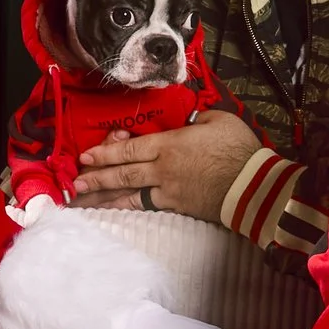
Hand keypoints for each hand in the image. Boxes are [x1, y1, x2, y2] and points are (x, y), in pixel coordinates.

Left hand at [70, 112, 260, 220]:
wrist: (252, 185)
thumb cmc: (237, 148)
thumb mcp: (217, 120)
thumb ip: (197, 119)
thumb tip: (189, 120)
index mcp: (169, 144)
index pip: (129, 149)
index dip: (105, 152)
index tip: (86, 156)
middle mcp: (162, 169)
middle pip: (123, 173)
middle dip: (97, 177)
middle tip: (76, 183)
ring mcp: (169, 191)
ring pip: (130, 194)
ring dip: (106, 197)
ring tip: (85, 201)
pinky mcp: (178, 206)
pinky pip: (148, 206)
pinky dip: (130, 208)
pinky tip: (117, 210)